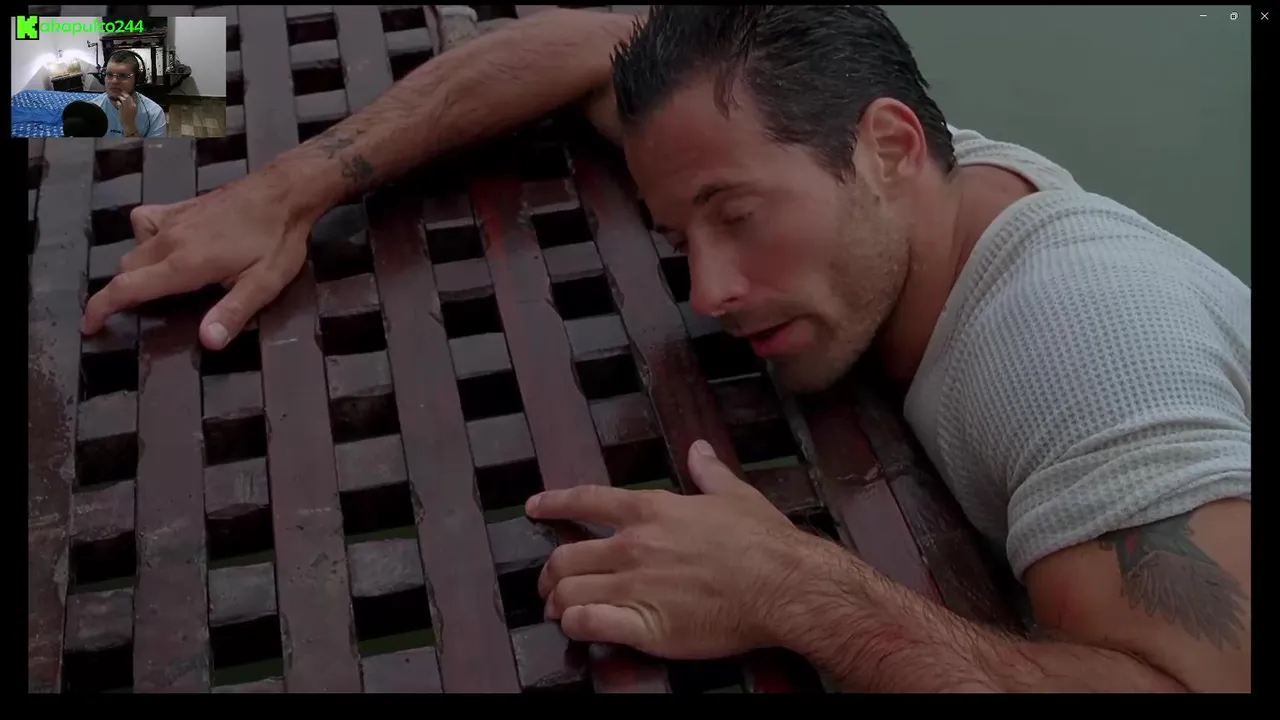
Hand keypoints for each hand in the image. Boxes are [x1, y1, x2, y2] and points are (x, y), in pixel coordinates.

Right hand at [80, 173, 310, 349]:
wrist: (285, 191)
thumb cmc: (278, 239)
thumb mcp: (264, 283)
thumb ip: (233, 312)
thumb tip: (208, 341)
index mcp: (186, 264)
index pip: (127, 288)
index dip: (101, 309)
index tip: (89, 327)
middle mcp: (171, 240)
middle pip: (126, 269)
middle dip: (121, 294)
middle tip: (132, 314)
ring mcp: (174, 220)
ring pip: (133, 247)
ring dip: (134, 269)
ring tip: (153, 287)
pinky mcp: (181, 206)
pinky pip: (145, 221)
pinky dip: (144, 237)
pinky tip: (167, 247)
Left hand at [114, 92, 137, 126]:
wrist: (129, 122)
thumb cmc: (131, 116)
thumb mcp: (134, 109)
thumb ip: (132, 103)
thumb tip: (130, 98)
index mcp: (135, 105)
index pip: (134, 97)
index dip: (132, 93)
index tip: (131, 90)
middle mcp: (131, 105)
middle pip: (127, 96)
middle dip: (124, 93)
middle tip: (121, 91)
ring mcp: (126, 107)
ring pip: (123, 99)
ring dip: (120, 96)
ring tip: (118, 96)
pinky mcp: (122, 109)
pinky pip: (119, 103)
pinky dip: (117, 102)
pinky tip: (117, 101)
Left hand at [526, 439, 819, 659]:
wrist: (784, 585)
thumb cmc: (764, 541)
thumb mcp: (735, 494)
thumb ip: (709, 472)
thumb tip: (700, 449)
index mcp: (651, 510)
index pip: (587, 500)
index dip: (554, 503)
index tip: (534, 507)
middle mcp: (634, 545)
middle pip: (566, 555)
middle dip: (550, 572)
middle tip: (549, 584)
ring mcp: (636, 586)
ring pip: (569, 591)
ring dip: (557, 602)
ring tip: (558, 611)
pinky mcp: (645, 625)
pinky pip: (589, 623)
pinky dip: (575, 625)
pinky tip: (577, 627)